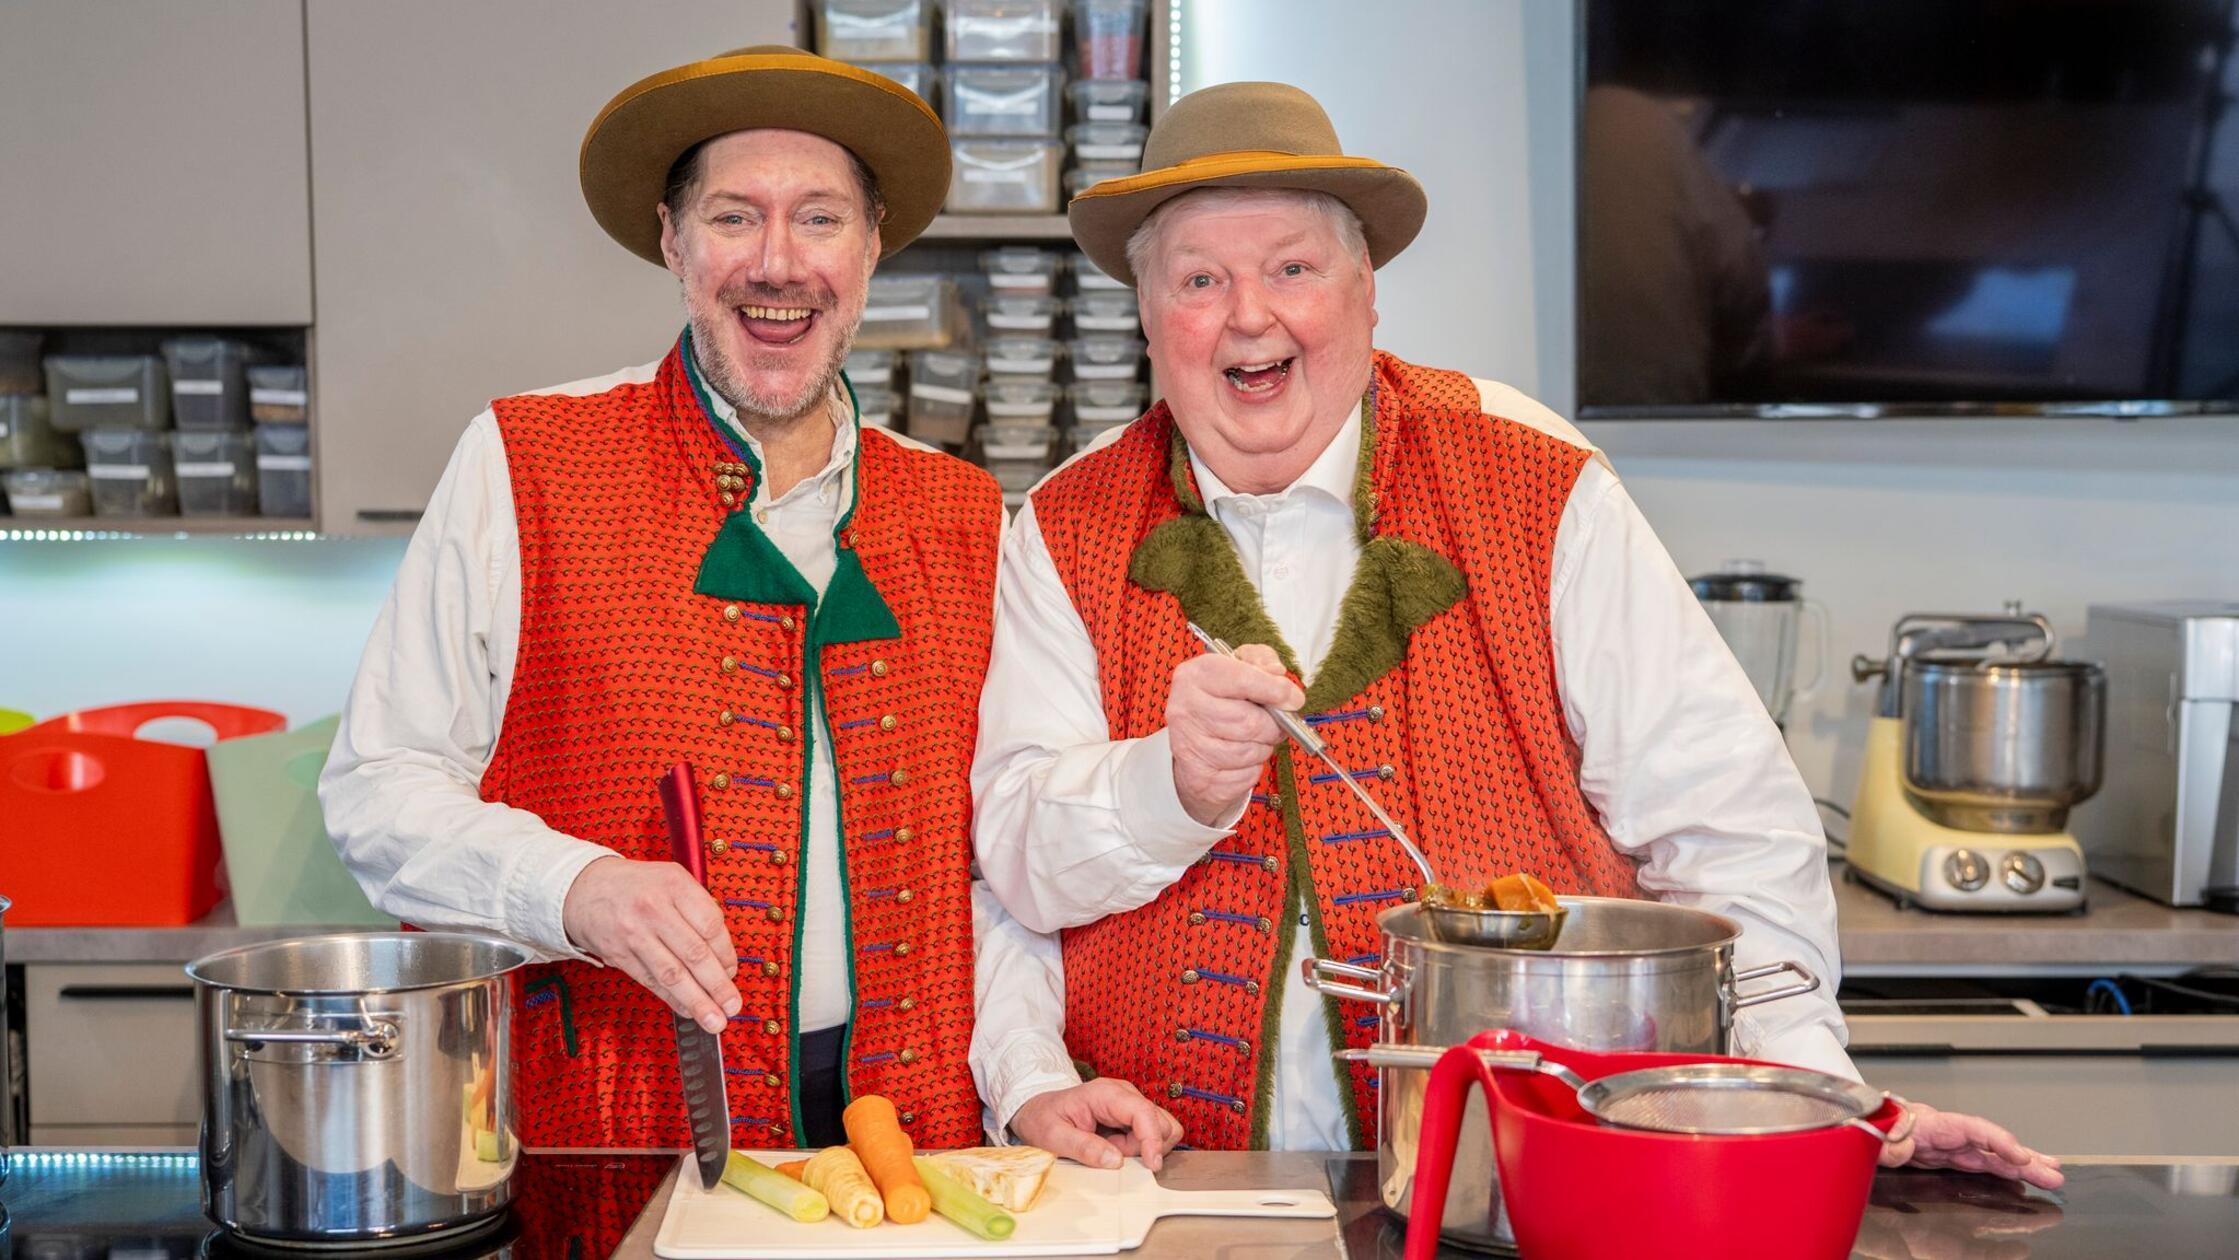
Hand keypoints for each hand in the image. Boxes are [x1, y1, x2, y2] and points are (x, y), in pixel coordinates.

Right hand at [561, 855, 739, 1033]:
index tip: (732, 971)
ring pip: (672, 974)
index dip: (726, 954)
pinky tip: (688, 1011)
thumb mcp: (672, 880)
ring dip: (697, 1002)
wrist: (584, 889)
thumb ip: (698, 910)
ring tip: (714, 1021)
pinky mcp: (618, 955)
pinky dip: (672, 999)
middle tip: (732, 1006)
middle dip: (718, 986)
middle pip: (694, 953)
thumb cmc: (637, 886)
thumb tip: (723, 957)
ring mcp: (634, 933)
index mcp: (674, 884)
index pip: (710, 925)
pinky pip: (651, 982)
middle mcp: (654, 908)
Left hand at [1009, 1078, 1184, 1171]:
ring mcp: (1130, 1104)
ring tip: (1112, 1148)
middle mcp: (1124, 1094)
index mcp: (1105, 1093)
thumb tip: (1116, 1161)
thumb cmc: (1043, 1119)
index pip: (1143, 1112)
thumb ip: (1083, 1148)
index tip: (1153, 1166)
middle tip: (1112, 1152)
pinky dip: (1139, 1148)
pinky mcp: (1132, 1116)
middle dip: (1144, 1147)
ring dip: (1143, 1148)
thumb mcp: (1053, 1137)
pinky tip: (1116, 1147)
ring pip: (1161, 1129)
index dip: (1154, 1139)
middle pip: (1160, 1122)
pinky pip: (1151, 1135)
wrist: (1038, 1110)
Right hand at [1167, 643, 1303, 825]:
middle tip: (1277, 724)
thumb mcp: (1237, 668)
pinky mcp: (1198, 778)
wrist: (1192, 744)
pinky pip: (1245, 775)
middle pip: (1250, 722)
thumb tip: (1277, 675)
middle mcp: (1185, 709)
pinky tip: (1242, 758)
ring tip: (1255, 739)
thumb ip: (1260, 661)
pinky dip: (1253, 768)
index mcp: (1194, 676)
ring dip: (1263, 747)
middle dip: (1274, 726)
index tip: (1294, 699)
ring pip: (1249, 752)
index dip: (1276, 690)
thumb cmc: (1220, 702)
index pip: (1242, 679)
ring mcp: (1189, 746)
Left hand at [1878, 1101, 2063, 1189]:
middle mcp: (1945, 1132)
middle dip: (2023, 1158)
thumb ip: (1889, 1144)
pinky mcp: (1948, 1156)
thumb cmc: (1869, 1126)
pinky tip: (2023, 1177)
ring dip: (2023, 1166)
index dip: (1998, 1141)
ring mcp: (1949, 1145)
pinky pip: (1982, 1163)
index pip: (1971, 1129)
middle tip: (2053, 1174)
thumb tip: (1900, 1149)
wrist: (1859, 1123)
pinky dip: (2004, 1170)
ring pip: (1992, 1155)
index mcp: (1928, 1123)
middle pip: (1990, 1144)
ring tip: (2052, 1176)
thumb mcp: (1874, 1134)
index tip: (2020, 1157)